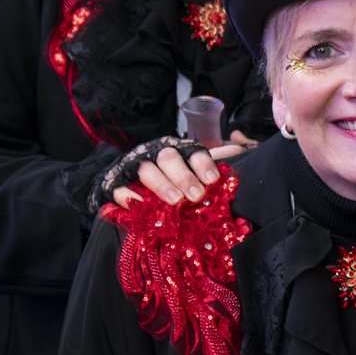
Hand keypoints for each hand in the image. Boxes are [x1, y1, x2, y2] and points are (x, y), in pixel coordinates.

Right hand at [113, 132, 251, 207]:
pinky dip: (130, 196)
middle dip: (184, 177)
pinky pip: (120, 187)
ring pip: (147, 171)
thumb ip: (212, 160)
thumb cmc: (168, 173)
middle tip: (196, 195)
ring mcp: (134, 167)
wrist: (125, 176)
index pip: (191, 151)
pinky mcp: (116, 182)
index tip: (213, 179)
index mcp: (177, 150)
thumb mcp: (191, 165)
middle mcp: (156, 155)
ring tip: (175, 201)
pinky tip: (141, 204)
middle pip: (169, 159)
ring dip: (162, 185)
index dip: (202, 164)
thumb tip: (239, 151)